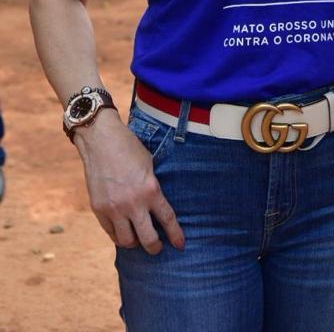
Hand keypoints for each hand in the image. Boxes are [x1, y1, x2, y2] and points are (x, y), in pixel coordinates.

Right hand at [75, 109, 183, 254]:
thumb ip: (152, 188)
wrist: (100, 140)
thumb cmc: (128, 148)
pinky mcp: (99, 209)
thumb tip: (156, 207)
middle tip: (157, 248)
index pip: (167, 220)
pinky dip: (118, 235)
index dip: (176, 235)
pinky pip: (111, 233)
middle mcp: (133, 203)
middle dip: (155, 248)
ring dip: (135, 242)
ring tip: (138, 238)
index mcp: (150, 190)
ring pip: (127, 241)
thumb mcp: (149, 165)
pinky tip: (123, 231)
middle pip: (148, 239)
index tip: (180, 246)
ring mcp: (114, 208)